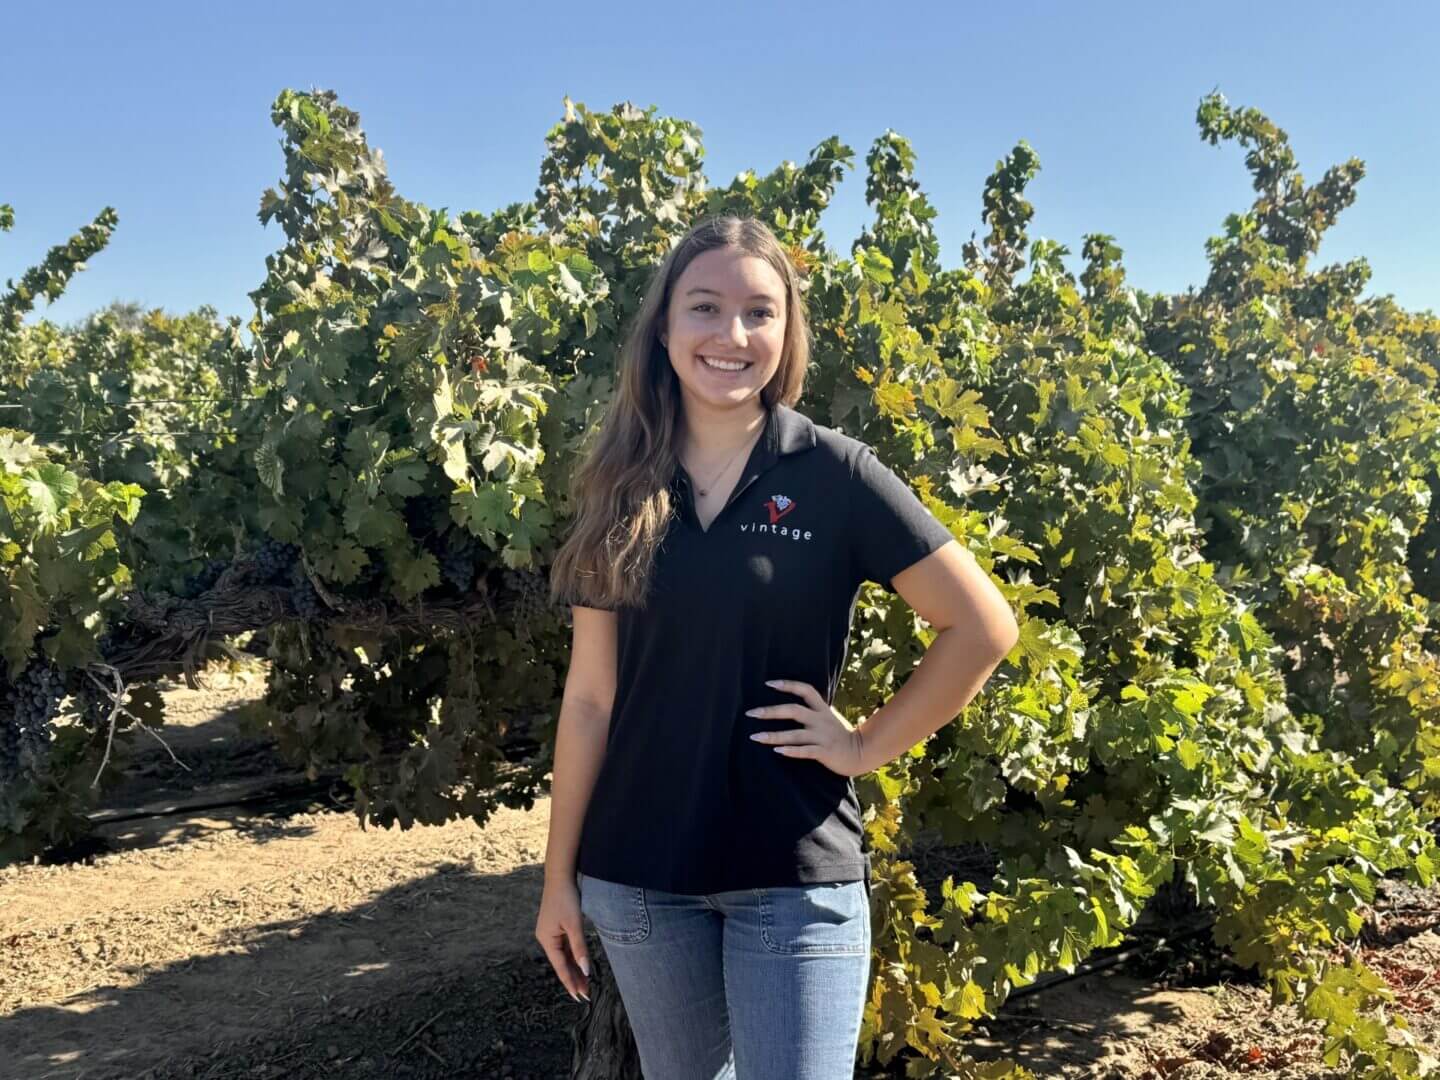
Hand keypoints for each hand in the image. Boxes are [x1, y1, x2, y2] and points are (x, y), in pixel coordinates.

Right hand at [535, 877, 590, 1003]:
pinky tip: (580, 965)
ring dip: (574, 968)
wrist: (560, 876)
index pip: (561, 967)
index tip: (579, 996)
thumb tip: (585, 971)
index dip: (570, 982)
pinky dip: (573, 956)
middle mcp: (546, 938)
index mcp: (547, 940)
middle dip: (573, 978)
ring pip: (564, 956)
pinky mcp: (556, 926)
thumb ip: (580, 948)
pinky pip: (565, 947)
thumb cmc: (566, 898)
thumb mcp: (575, 924)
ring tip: (585, 985)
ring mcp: (551, 932)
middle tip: (585, 995)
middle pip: (562, 963)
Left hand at [745, 678, 870, 777]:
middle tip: (751, 713)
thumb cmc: (841, 735)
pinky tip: (777, 751)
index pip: (805, 690)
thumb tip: (793, 706)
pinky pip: (805, 751)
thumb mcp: (829, 717)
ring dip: (774, 735)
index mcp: (822, 709)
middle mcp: (820, 720)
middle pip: (794, 710)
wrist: (860, 753)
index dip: (788, 685)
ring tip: (755, 737)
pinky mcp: (824, 752)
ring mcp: (822, 736)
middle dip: (771, 711)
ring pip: (795, 734)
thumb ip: (814, 710)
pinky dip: (791, 751)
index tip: (768, 684)